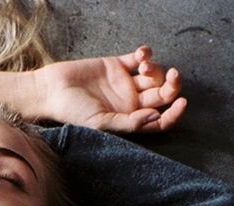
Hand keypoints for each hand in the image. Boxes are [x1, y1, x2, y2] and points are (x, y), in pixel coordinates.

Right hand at [36, 46, 185, 132]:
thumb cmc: (72, 113)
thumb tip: (156, 117)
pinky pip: (138, 58)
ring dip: (155, 68)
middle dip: (172, 85)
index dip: (174, 113)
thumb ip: (129, 123)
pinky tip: (143, 54)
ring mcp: (124, 83)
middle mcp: (130, 102)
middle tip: (173, 76)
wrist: (50, 90)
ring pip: (153, 75)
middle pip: (161, 95)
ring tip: (143, 66)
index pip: (159, 119)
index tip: (182, 102)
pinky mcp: (116, 65)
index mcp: (129, 120)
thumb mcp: (100, 123)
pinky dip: (146, 54)